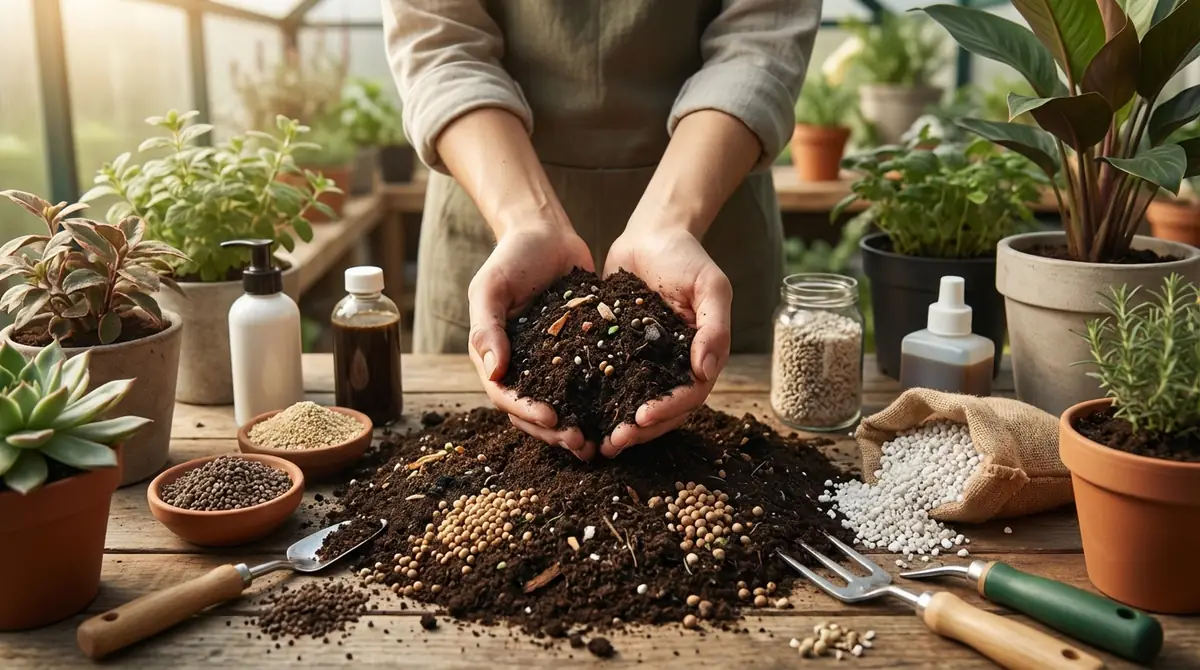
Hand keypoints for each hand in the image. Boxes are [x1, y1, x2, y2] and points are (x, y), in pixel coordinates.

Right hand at [467, 222, 599, 458]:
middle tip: (581, 444)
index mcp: (495, 355)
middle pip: (532, 412)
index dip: (527, 411)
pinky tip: (620, 413)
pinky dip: (598, 403)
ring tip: (598, 443)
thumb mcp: (492, 286)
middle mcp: (521, 366)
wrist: (546, 233)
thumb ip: (487, 325)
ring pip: (560, 406)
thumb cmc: (512, 255)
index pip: (506, 395)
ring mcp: (550, 363)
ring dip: (576, 427)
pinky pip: (586, 384)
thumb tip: (492, 370)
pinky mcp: (577, 354)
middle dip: (554, 432)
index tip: (552, 418)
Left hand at [600, 226, 731, 456]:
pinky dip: (598, 402)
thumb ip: (714, 327)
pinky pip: (611, 383)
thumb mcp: (710, 286)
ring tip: (595, 442)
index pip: (688, 396)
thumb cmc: (686, 256)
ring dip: (618, 425)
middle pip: (662, 411)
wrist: (651, 233)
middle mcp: (674, 366)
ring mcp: (646, 362)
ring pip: (635, 404)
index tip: (641, 418)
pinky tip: (576, 413)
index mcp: (701, 356)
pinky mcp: (620, 353)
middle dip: (639, 430)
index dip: (667, 411)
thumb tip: (706, 372)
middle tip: (613, 443)